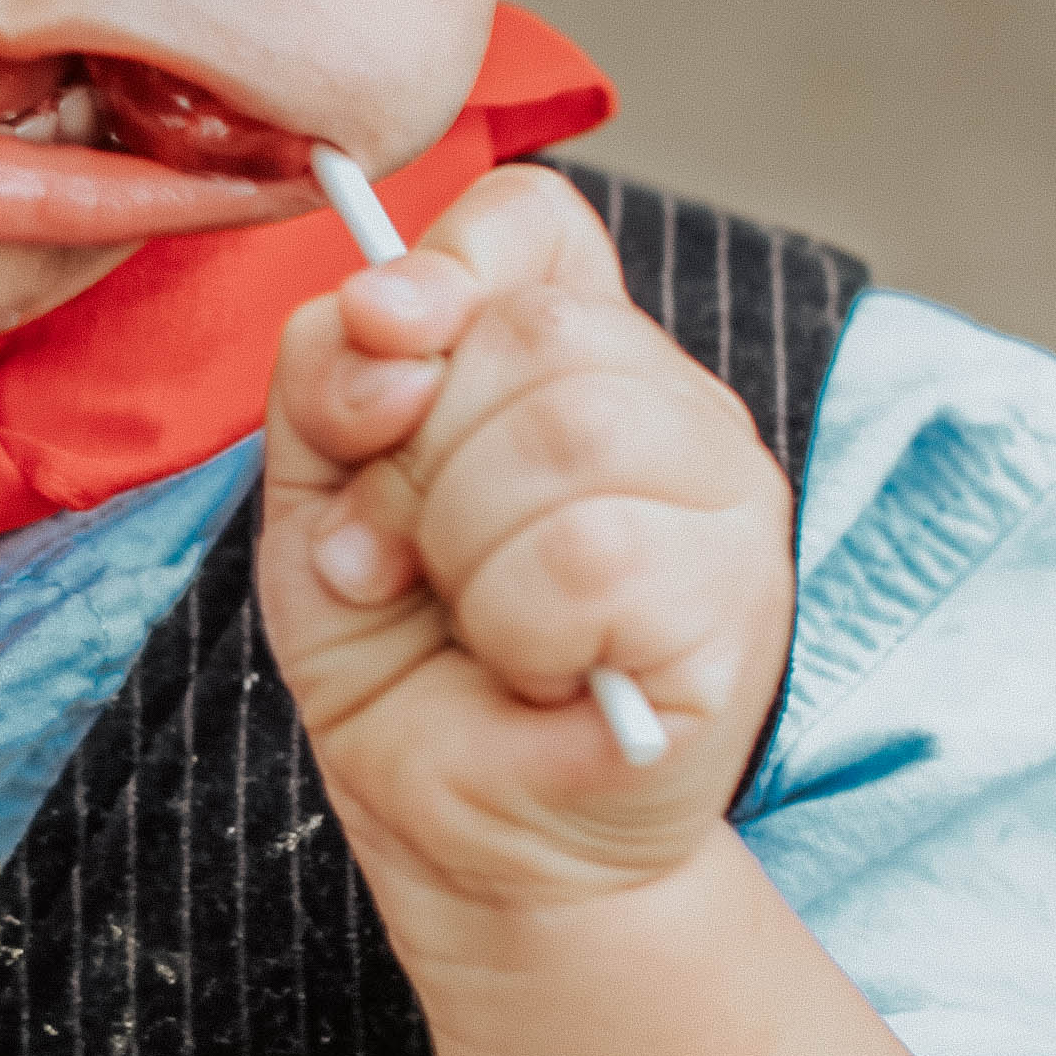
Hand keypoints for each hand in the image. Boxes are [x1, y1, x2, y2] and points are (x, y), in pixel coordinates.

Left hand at [257, 165, 794, 933]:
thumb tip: (385, 313)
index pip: (531, 222)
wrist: (463, 833)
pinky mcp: (737, 610)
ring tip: (465, 621)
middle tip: (401, 563)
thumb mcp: (318, 500)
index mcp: (576, 358)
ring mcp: (726, 504)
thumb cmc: (405, 665)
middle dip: (412, 465)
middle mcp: (672, 408)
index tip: (380, 361)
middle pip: (528, 336)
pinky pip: (590, 556)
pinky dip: (514, 627)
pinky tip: (532, 669)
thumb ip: (331, 378)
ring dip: (459, 552)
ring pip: (562, 437)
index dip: (437, 272)